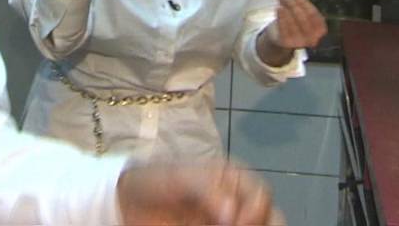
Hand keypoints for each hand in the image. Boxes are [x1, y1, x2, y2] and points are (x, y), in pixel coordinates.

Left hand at [117, 160, 274, 224]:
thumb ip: (207, 190)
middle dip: (261, 225)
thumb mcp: (179, 178)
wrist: (127, 203)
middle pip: (271, 219)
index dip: (255, 210)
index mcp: (233, 180)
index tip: (233, 221)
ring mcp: (228, 222)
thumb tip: (232, 214)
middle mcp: (238, 203)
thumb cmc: (155, 180)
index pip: (262, 196)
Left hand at [266, 0, 327, 50]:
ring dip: (286, 8)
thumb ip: (301, 5)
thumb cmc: (295, 22)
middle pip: (303, 18)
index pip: (313, 14)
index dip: (303, 2)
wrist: (283, 38)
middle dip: (293, 4)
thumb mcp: (303, 13)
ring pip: (294, 23)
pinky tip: (278, 8)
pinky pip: (284, 30)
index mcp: (320, 29)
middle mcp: (312, 38)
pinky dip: (281, 18)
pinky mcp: (287, 43)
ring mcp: (300, 42)